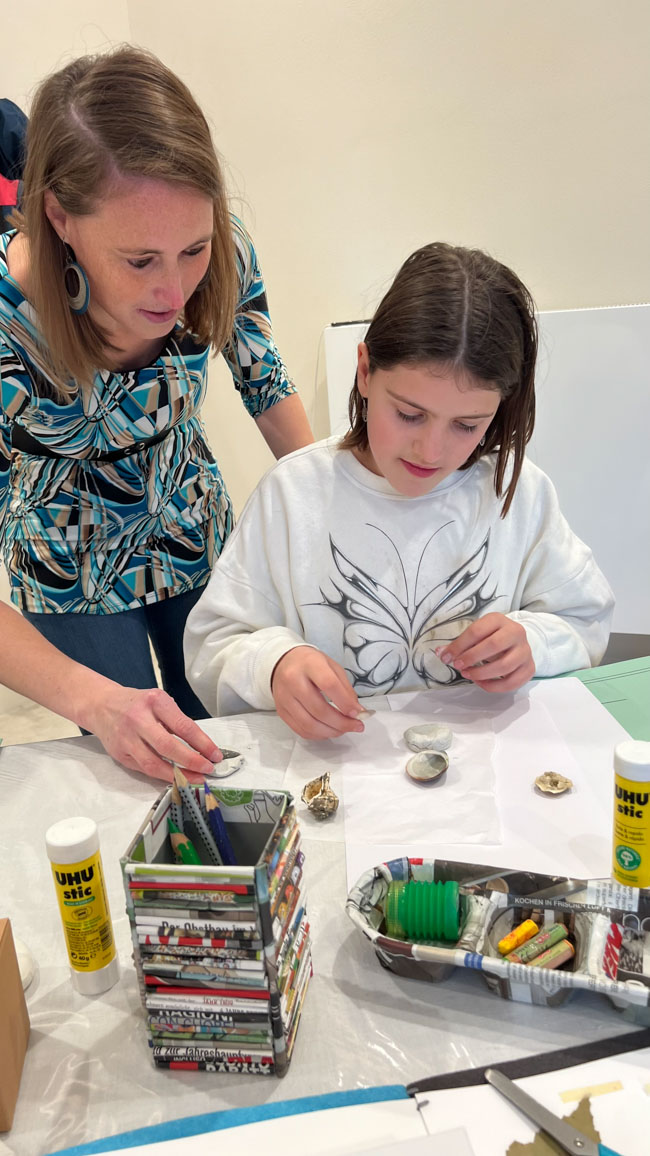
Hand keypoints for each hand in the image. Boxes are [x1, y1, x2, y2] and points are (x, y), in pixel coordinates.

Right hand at [84, 684, 222, 781]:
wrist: (102, 705)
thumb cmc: (138, 704)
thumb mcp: (159, 702)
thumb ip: (176, 721)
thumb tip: (201, 748)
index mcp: (154, 702)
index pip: (183, 726)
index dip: (202, 743)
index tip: (215, 755)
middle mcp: (138, 719)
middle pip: (167, 746)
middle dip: (191, 761)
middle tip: (208, 770)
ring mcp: (126, 738)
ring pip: (153, 763)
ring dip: (177, 775)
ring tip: (194, 779)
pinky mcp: (119, 754)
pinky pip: (143, 768)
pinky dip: (161, 775)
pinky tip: (175, 778)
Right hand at [271, 647, 365, 738]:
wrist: (283, 662)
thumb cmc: (310, 663)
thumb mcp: (332, 666)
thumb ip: (345, 688)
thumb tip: (357, 712)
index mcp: (309, 664)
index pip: (328, 685)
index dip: (345, 702)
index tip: (357, 713)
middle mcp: (293, 680)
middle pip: (319, 709)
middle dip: (341, 723)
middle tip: (356, 725)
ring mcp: (284, 697)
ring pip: (309, 724)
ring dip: (331, 732)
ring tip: (344, 730)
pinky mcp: (281, 711)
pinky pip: (301, 729)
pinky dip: (318, 735)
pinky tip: (329, 730)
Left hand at [435, 613, 534, 691]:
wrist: (516, 640)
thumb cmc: (491, 636)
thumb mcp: (477, 634)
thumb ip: (459, 644)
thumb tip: (441, 653)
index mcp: (499, 620)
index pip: (477, 631)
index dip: (459, 645)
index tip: (446, 657)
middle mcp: (516, 633)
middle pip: (493, 646)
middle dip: (472, 658)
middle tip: (458, 666)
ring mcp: (525, 651)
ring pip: (504, 666)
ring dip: (482, 673)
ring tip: (467, 674)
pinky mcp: (529, 668)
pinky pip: (512, 682)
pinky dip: (494, 686)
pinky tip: (480, 682)